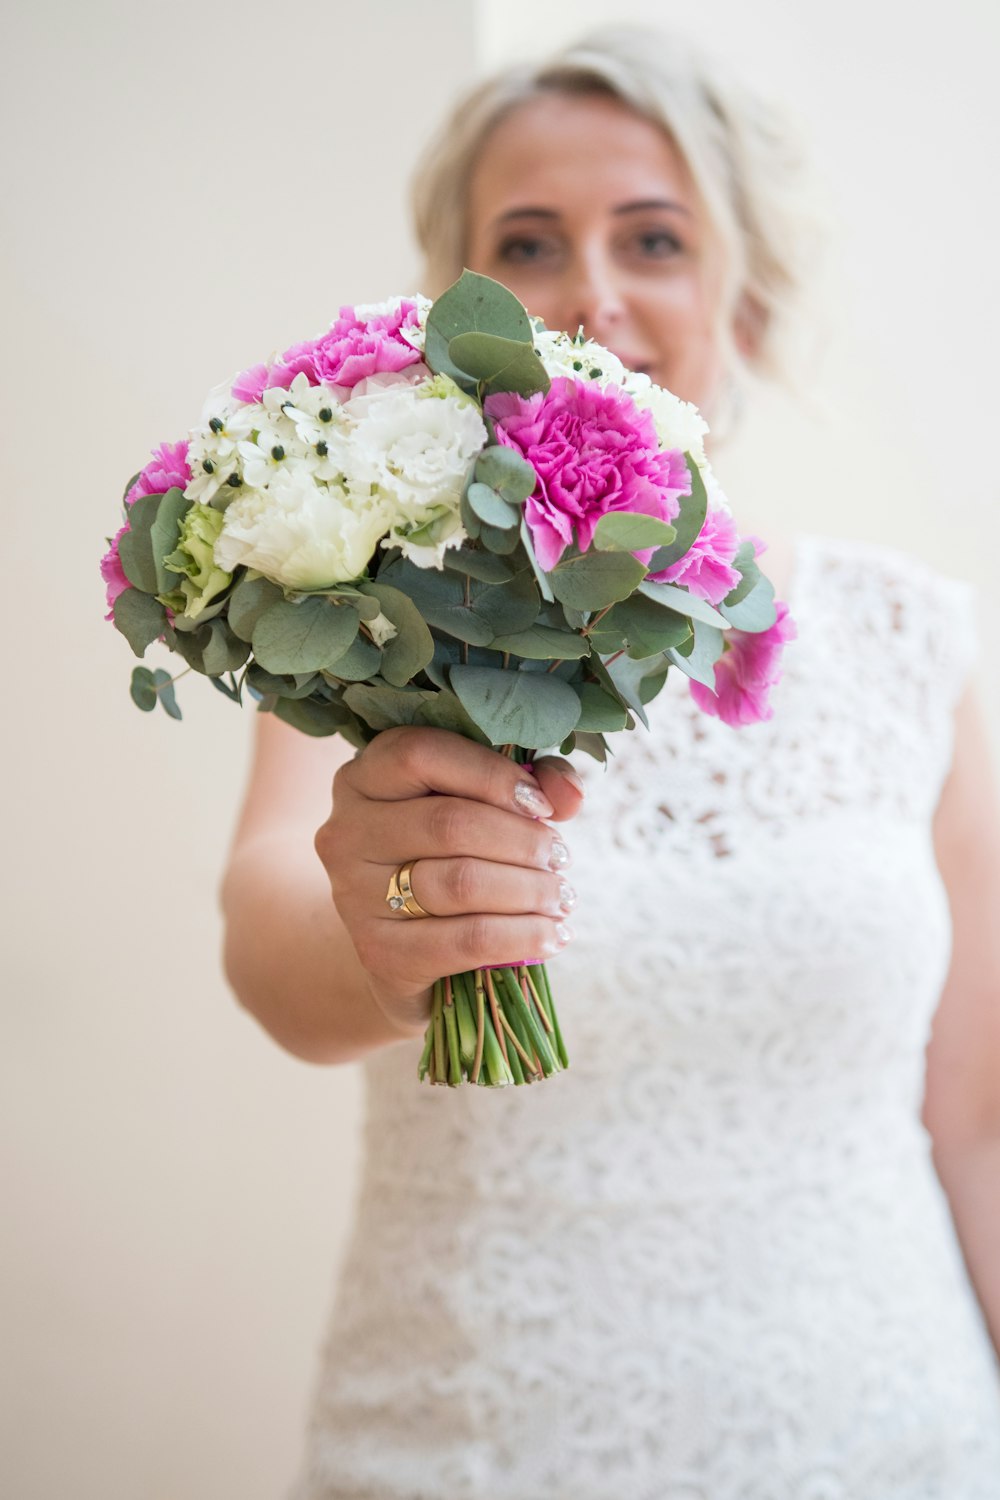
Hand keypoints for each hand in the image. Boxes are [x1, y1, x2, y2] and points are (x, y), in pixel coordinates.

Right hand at [314, 727, 583, 1036]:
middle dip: (522, 841)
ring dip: (528, 889)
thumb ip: (528, 782)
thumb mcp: (478, 806)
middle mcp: (346, 831)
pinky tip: (552, 935)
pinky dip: (522, 936)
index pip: (420, 754)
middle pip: (448, 823)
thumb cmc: (447, 859)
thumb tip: (568, 793)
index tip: (540, 805)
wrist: (404, 950)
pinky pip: (466, 940)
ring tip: (560, 896)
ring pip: (460, 882)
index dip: (492, 774)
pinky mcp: (380, 952)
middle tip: (560, 858)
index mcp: (365, 776)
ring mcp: (354, 895)